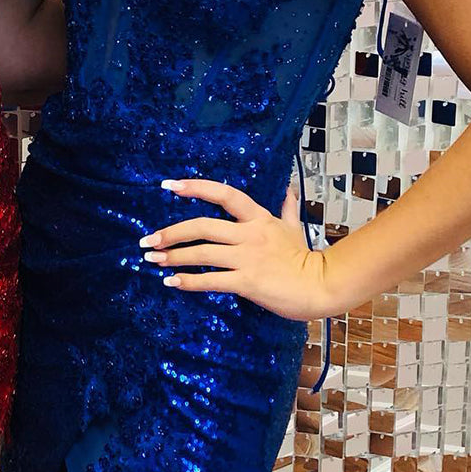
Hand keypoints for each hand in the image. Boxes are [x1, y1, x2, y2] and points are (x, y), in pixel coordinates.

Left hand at [139, 178, 335, 321]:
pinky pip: (212, 281)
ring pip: (202, 253)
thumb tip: (288, 187)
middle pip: (203, 226)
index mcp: (258, 218)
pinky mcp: (248, 282)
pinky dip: (189, 281)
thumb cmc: (305, 258)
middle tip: (148, 239)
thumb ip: (287, 207)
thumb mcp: (295, 228)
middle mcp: (250, 234)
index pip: (223, 194)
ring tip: (152, 259)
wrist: (322, 286)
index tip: (168, 185)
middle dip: (171, 232)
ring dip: (173, 256)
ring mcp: (248, 258)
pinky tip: (171, 281)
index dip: (195, 187)